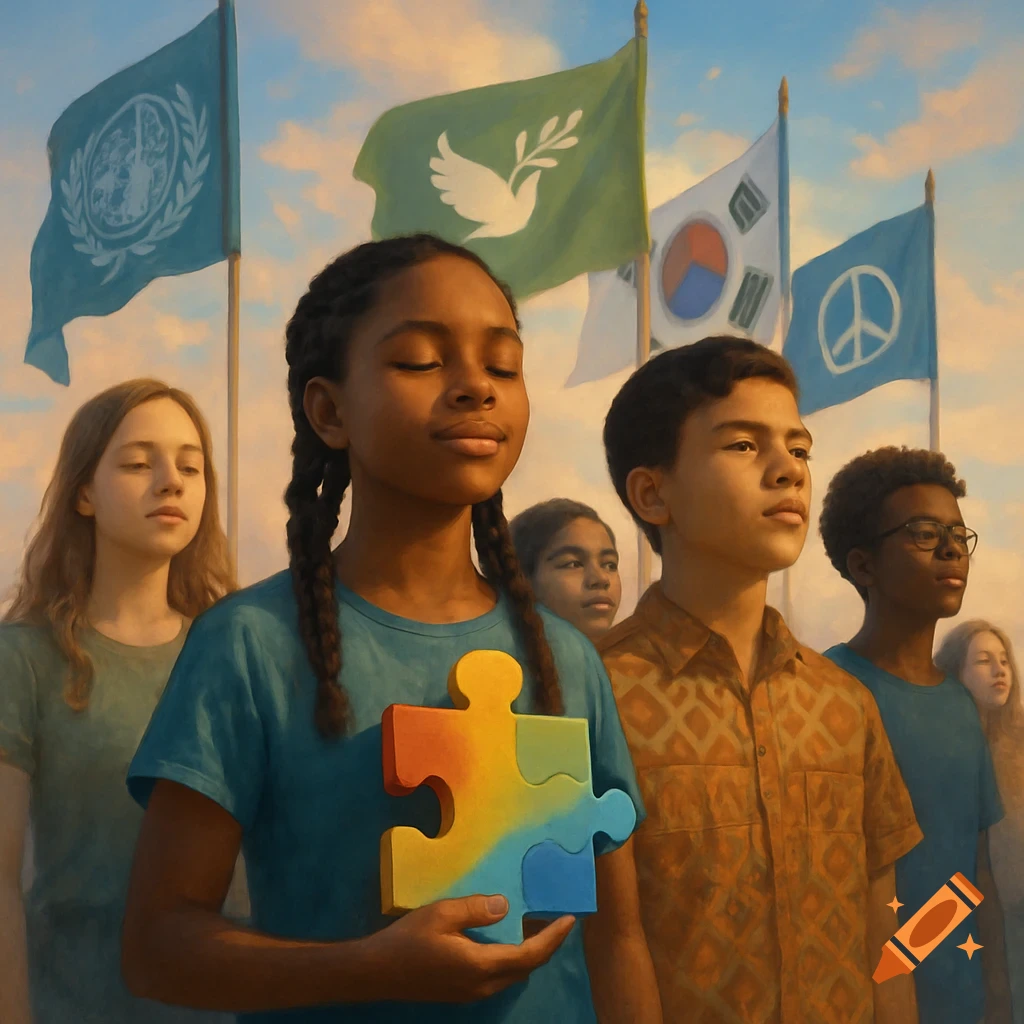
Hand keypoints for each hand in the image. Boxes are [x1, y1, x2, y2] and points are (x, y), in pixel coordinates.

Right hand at [362, 895, 574, 1003]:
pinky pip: (499, 976)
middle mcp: (483, 985)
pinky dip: (512, 958)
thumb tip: (506, 905)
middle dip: (547, 945)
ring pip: (513, 974)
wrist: (377, 972)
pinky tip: (507, 939)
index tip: (570, 919)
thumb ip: (476, 909)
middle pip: (526, 968)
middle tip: (558, 920)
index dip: (553, 937)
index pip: (530, 955)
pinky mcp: (462, 992)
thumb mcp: (442, 913)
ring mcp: (472, 993)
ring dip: (530, 953)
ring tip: (538, 926)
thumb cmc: (409, 939)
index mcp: (481, 966)